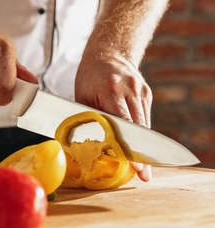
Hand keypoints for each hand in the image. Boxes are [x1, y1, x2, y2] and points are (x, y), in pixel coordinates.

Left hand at [75, 52, 152, 180]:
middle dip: (142, 154)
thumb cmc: (89, 76)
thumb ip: (86, 118)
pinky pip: (145, 117)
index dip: (130, 147)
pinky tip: (139, 146)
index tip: (136, 166)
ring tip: (144, 167)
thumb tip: (83, 144)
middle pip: (139, 128)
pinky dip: (141, 132)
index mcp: (111, 89)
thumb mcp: (81, 95)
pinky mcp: (146, 93)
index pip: (123, 124)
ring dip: (144, 146)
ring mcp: (141, 90)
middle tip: (144, 175)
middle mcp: (130, 89)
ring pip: (145, 125)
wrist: (108, 52)